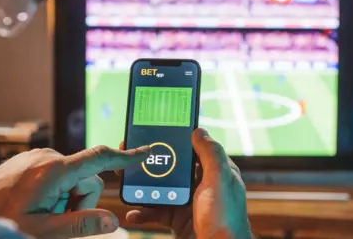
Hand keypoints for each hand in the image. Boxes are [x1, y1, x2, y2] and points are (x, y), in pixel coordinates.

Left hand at [0, 145, 150, 238]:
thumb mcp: (44, 230)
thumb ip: (81, 225)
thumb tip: (112, 221)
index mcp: (55, 170)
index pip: (100, 159)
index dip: (126, 157)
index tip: (146, 151)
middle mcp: (49, 157)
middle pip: (88, 178)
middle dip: (81, 202)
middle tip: (57, 220)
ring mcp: (39, 157)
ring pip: (73, 178)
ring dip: (67, 199)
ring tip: (43, 214)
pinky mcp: (32, 161)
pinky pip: (58, 174)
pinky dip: (57, 192)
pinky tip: (37, 205)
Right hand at [123, 128, 251, 238]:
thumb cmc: (225, 218)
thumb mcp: (219, 180)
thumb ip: (210, 154)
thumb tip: (199, 131)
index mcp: (216, 172)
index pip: (195, 149)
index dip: (177, 140)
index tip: (158, 132)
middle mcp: (203, 186)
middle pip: (174, 168)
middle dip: (154, 164)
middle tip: (132, 157)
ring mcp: (190, 203)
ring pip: (162, 189)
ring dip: (144, 188)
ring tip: (127, 182)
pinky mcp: (179, 220)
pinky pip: (157, 212)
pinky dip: (144, 212)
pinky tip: (134, 213)